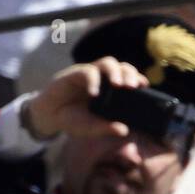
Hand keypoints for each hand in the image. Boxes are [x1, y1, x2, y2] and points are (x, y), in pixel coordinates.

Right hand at [26, 57, 146, 139]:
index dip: (138, 79)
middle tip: (133, 87)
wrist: (50, 115)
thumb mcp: (91, 127)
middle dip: (130, 74)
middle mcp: (103, 79)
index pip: (129, 79)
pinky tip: (93, 93)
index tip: (145, 85)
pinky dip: (93, 81)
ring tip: (118, 85)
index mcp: (111, 91)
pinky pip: (88, 71)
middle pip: (122, 67)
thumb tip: (125, 130)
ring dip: (115, 72)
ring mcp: (90, 74)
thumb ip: (107, 128)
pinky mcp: (76, 73)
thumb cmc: (74, 119)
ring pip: (108, 63)